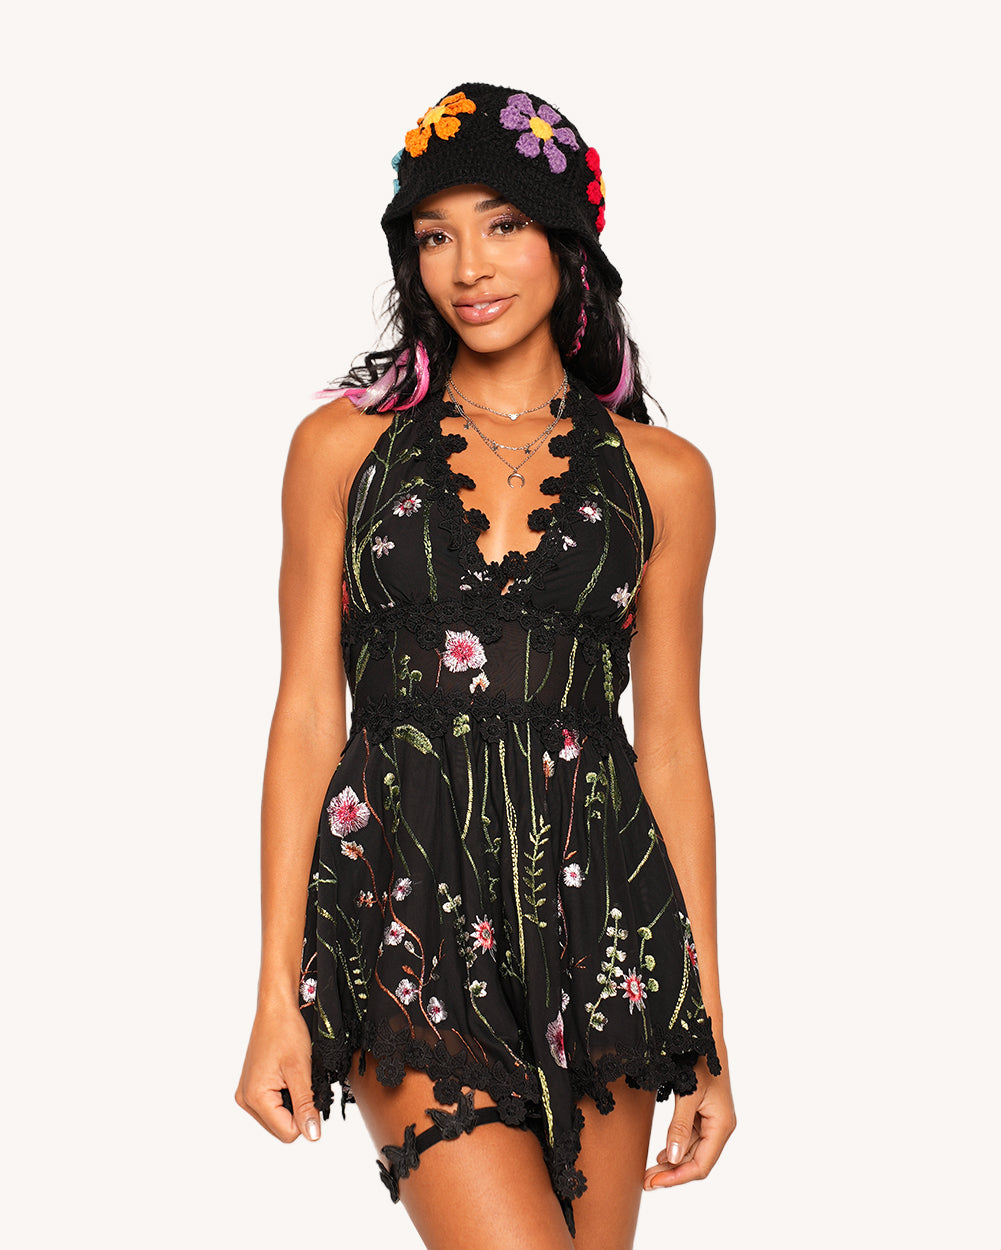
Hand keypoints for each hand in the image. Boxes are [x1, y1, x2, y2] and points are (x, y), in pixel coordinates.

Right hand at [235, 1002, 321, 1143]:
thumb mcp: (301, 1070)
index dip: (306, 1116)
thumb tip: (312, 1135)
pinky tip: (287, 1074)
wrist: (277, 1008)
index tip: (310, 1090)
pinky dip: (285, 1093)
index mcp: (255, 1098)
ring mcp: (247, 1093)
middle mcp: (246, 1099)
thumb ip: (306, 1105)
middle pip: (282, 1127)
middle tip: (301, 1079)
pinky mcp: (252, 1086)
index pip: (287, 1132)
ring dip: (292, 1100)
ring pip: (279, 1116)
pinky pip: (273, 1104)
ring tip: (293, 1074)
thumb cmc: (286, 1031)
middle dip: (298, 1108)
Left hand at [643, 1049, 734, 1188]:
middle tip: (646, 1182)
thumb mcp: (688, 1093)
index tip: (654, 1183)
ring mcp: (712, 1121)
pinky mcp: (703, 1114)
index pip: (701, 1165)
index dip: (678, 1178)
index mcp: (722, 1126)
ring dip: (672, 1163)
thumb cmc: (699, 1061)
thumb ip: (680, 1126)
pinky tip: (662, 1156)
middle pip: (696, 1161)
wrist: (704, 1036)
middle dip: (672, 1174)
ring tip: (649, 1173)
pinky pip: (690, 1138)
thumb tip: (673, 1158)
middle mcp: (720, 1127)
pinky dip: (676, 1148)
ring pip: (692, 1151)